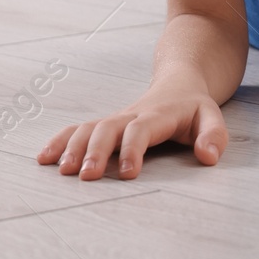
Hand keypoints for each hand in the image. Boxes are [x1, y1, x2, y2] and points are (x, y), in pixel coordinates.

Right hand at [37, 77, 225, 179]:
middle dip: (95, 151)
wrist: (178, 82)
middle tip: (85, 176)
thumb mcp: (213, 117)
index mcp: (158, 115)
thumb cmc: (195, 107)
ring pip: (89, 128)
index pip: (141, 130)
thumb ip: (214, 136)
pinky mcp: (106, 125)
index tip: (127, 173)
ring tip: (62, 171)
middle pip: (108, 128)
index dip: (132, 149)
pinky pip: (79, 129)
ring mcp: (116, 119)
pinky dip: (60, 141)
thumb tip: (208, 157)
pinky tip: (44, 158)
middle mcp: (132, 115)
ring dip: (73, 147)